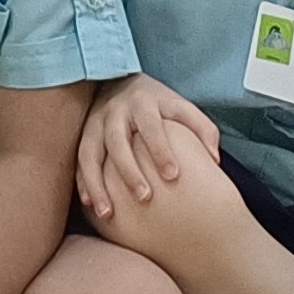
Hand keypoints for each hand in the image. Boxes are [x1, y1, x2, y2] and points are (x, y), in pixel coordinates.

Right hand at [76, 74, 221, 223]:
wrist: (117, 80)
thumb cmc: (156, 103)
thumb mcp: (181, 106)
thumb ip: (201, 128)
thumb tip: (214, 158)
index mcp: (143, 103)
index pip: (152, 126)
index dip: (161, 149)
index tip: (173, 175)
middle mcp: (115, 112)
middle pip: (117, 141)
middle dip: (129, 170)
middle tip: (144, 198)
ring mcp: (95, 123)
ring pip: (91, 153)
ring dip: (97, 183)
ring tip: (107, 213)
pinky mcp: (82, 135)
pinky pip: (78, 160)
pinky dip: (83, 182)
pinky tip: (90, 204)